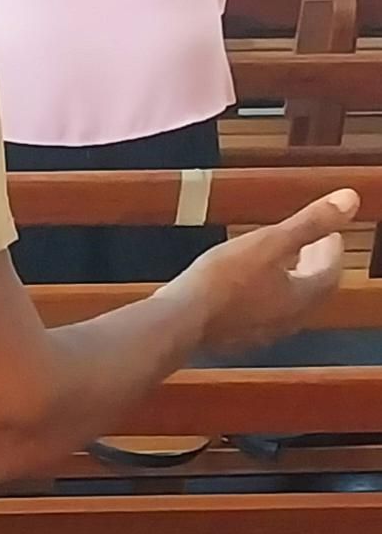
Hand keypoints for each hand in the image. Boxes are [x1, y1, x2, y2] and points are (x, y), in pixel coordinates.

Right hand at [170, 189, 359, 356]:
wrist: (185, 317)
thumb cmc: (224, 278)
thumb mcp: (269, 241)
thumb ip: (310, 222)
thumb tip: (349, 200)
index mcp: (305, 295)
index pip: (330, 270)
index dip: (330, 248)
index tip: (327, 231)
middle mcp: (292, 316)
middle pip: (312, 287)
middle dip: (312, 262)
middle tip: (308, 242)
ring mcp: (266, 328)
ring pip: (288, 300)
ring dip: (289, 277)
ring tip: (277, 259)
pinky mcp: (241, 333)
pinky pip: (263, 309)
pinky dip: (264, 291)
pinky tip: (245, 282)